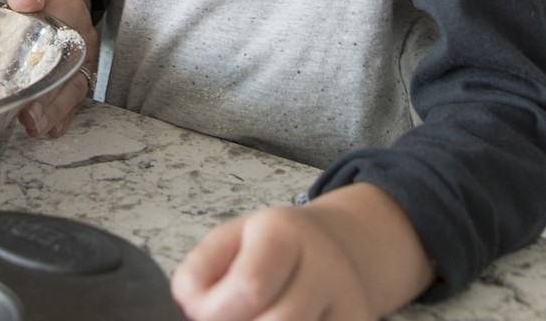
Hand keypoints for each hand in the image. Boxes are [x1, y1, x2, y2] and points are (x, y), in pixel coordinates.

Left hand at [0, 0, 97, 138]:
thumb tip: (26, 1)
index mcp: (69, 13)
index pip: (62, 48)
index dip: (48, 74)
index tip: (30, 95)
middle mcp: (80, 39)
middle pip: (71, 76)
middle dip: (53, 104)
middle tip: (31, 123)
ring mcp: (80, 56)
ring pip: (74, 89)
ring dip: (57, 113)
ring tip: (37, 130)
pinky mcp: (73, 68)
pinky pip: (73, 93)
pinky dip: (64, 113)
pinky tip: (51, 129)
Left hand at [172, 186, 431, 320]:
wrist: (342, 246)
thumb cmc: (277, 247)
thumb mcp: (231, 240)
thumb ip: (199, 271)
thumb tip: (194, 309)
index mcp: (285, 233)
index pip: (251, 285)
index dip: (218, 311)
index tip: (205, 312)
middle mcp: (325, 266)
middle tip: (232, 316)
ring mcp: (350, 302)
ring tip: (256, 316)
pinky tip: (282, 319)